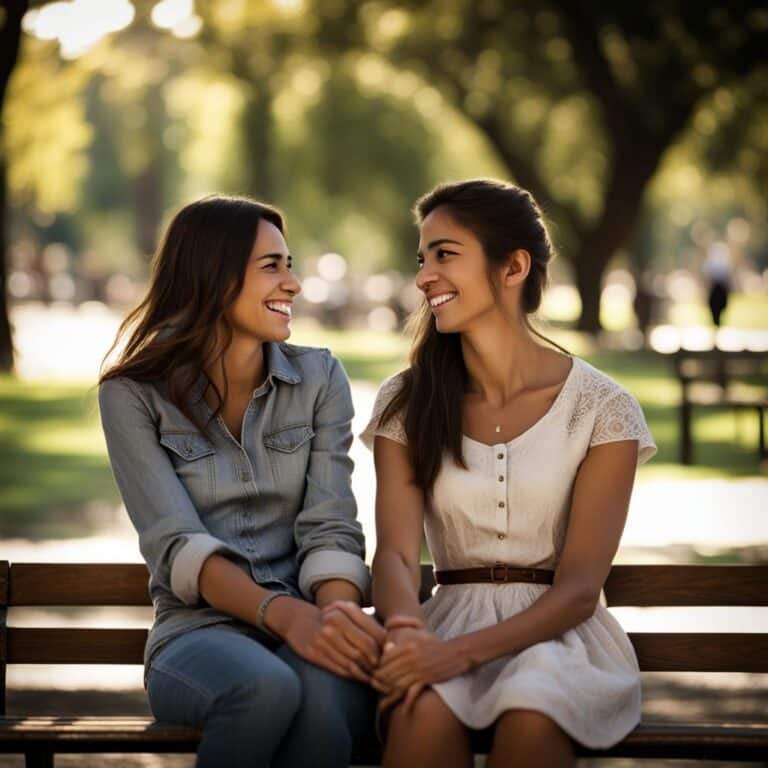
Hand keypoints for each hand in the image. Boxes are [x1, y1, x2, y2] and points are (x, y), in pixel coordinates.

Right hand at [264, 596, 384, 682]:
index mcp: (346, 610)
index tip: (392, 658)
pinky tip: (361, 678)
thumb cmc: (330, 618)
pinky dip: (354, 676)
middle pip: (366, 649)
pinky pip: (340, 669)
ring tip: (376, 678)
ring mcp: (324, 638)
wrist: (297, 619)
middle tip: (386, 671)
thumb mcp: (346, 613)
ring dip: (368, 673)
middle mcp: (335, 622)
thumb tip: (390, 646)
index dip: (386, 650)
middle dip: (378, 663)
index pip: (375, 634)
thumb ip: (366, 625)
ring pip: (355, 661)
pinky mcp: (315, 653)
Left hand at [372, 628, 469, 694]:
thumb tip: (387, 647)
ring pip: (398, 683)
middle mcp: (411, 657)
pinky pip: (413, 692)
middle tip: (375, 689)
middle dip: (380, 682)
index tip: (376, 674)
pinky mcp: (428, 679)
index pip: (385, 658)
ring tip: (383, 703)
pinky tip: (403, 711)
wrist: (458, 652)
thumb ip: (402, 645)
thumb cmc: (437, 646)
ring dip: (389, 693)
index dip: (379, 667)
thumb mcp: (419, 640)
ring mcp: (419, 669)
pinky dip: (408, 703)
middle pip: (389, 672)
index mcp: (408, 646)